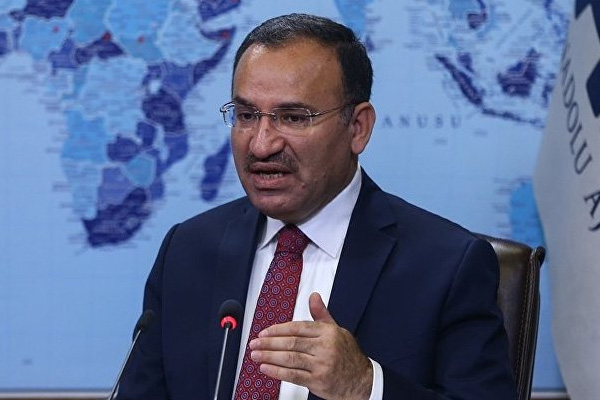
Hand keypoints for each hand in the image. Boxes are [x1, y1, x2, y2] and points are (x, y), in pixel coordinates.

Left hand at [248, 292, 372, 399]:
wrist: (362, 381)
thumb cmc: (347, 355)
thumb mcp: (337, 330)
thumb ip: (321, 314)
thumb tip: (314, 296)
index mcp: (328, 333)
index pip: (298, 328)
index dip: (279, 329)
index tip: (264, 331)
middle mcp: (325, 348)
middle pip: (292, 343)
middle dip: (269, 343)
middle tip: (255, 342)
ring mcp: (321, 365)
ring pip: (290, 359)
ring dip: (269, 356)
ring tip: (256, 354)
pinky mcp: (318, 381)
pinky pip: (293, 375)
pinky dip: (277, 372)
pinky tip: (266, 368)